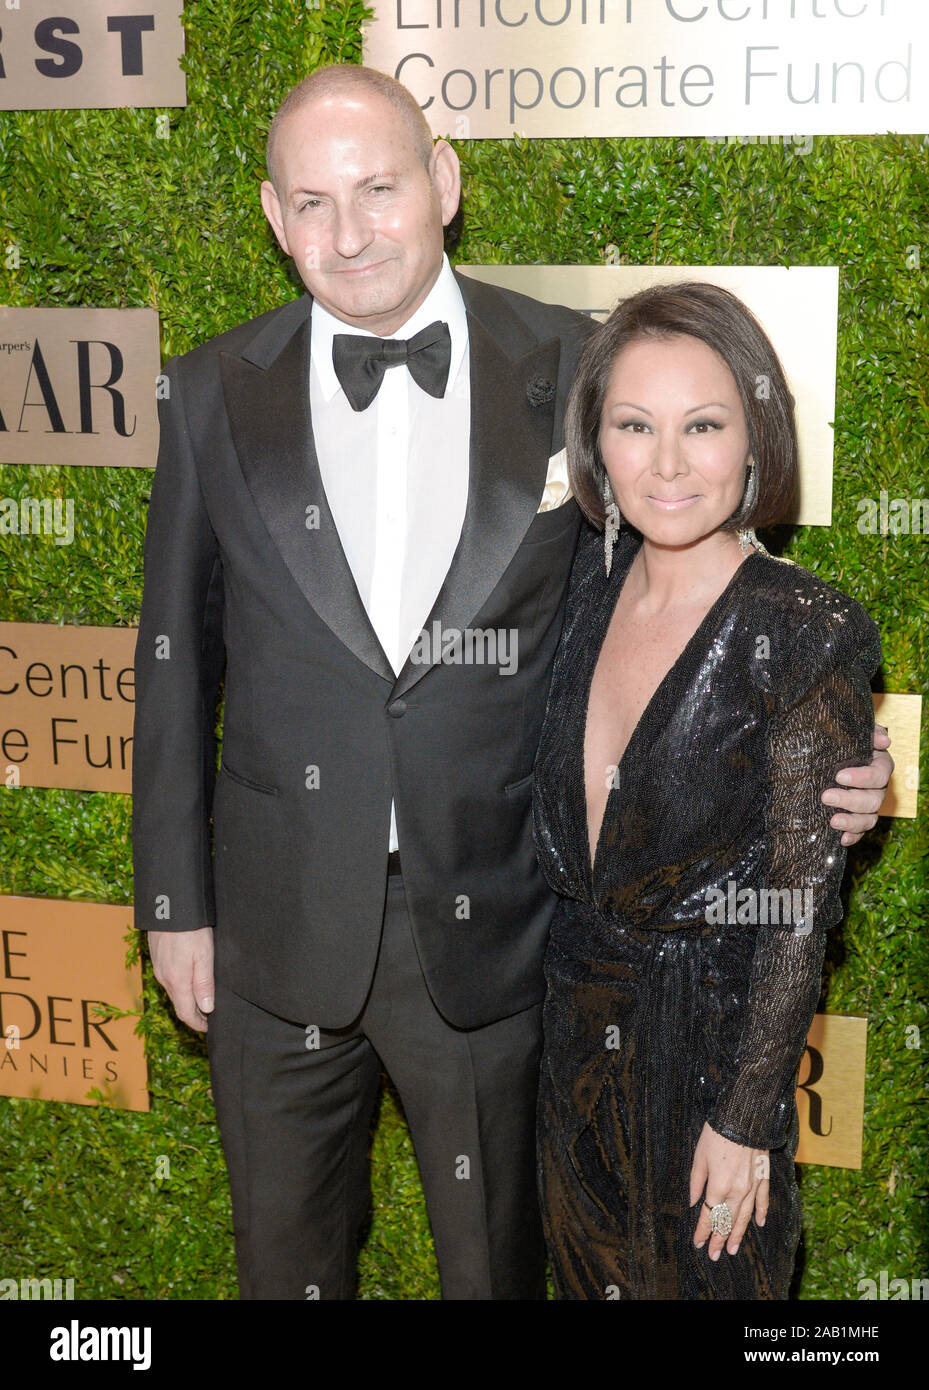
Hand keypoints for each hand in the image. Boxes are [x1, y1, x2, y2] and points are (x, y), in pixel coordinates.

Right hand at [148, 927, 214, 1031]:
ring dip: (186, 998)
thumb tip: (206, 1008)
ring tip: (202, 999)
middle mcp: (164, 977)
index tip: (209, 1028)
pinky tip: (190, 979)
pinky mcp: (157, 957)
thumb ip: (204, 983)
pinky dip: (180, 985)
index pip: (185, 1013)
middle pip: (179, 1003)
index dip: (198, 1024)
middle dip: (193, 1013)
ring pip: (173, 990)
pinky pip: (168, 978)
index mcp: (177, 981)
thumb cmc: (191, 929)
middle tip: (209, 1016)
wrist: (169, 905)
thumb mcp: (204, 956)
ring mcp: (158, 967)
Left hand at [690, 1121, 768, 1259]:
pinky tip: (759, 1224)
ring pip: (744, 1216)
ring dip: (738, 1234)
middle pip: (727, 1221)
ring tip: (732, 1249)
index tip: (698, 1243)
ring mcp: (752, 1186)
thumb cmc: (716, 1134)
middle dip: (719, 1239)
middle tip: (715, 1255)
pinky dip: (761, 1213)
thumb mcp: (699, 1157)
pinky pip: (763, 1200)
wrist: (744, 1117)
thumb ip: (696, 1182)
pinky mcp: (763, 1177)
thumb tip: (694, 1202)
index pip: (709, 1216)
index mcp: (718, 1186)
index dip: (703, 1232)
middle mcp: (737, 1191)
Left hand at [821, 724, 892, 846]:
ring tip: (833, 821)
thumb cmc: (841, 740)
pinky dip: (853, 836)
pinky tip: (841, 839)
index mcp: (879, 765)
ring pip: (869, 818)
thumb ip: (869, 732)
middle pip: (873, 799)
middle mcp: (877, 787)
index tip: (839, 776)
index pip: (880, 774)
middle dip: (850, 800)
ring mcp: (868, 805)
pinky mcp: (857, 817)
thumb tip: (884, 740)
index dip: (862, 777)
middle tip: (825, 796)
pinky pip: (860, 831)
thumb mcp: (853, 732)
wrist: (826, 752)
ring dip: (852, 822)